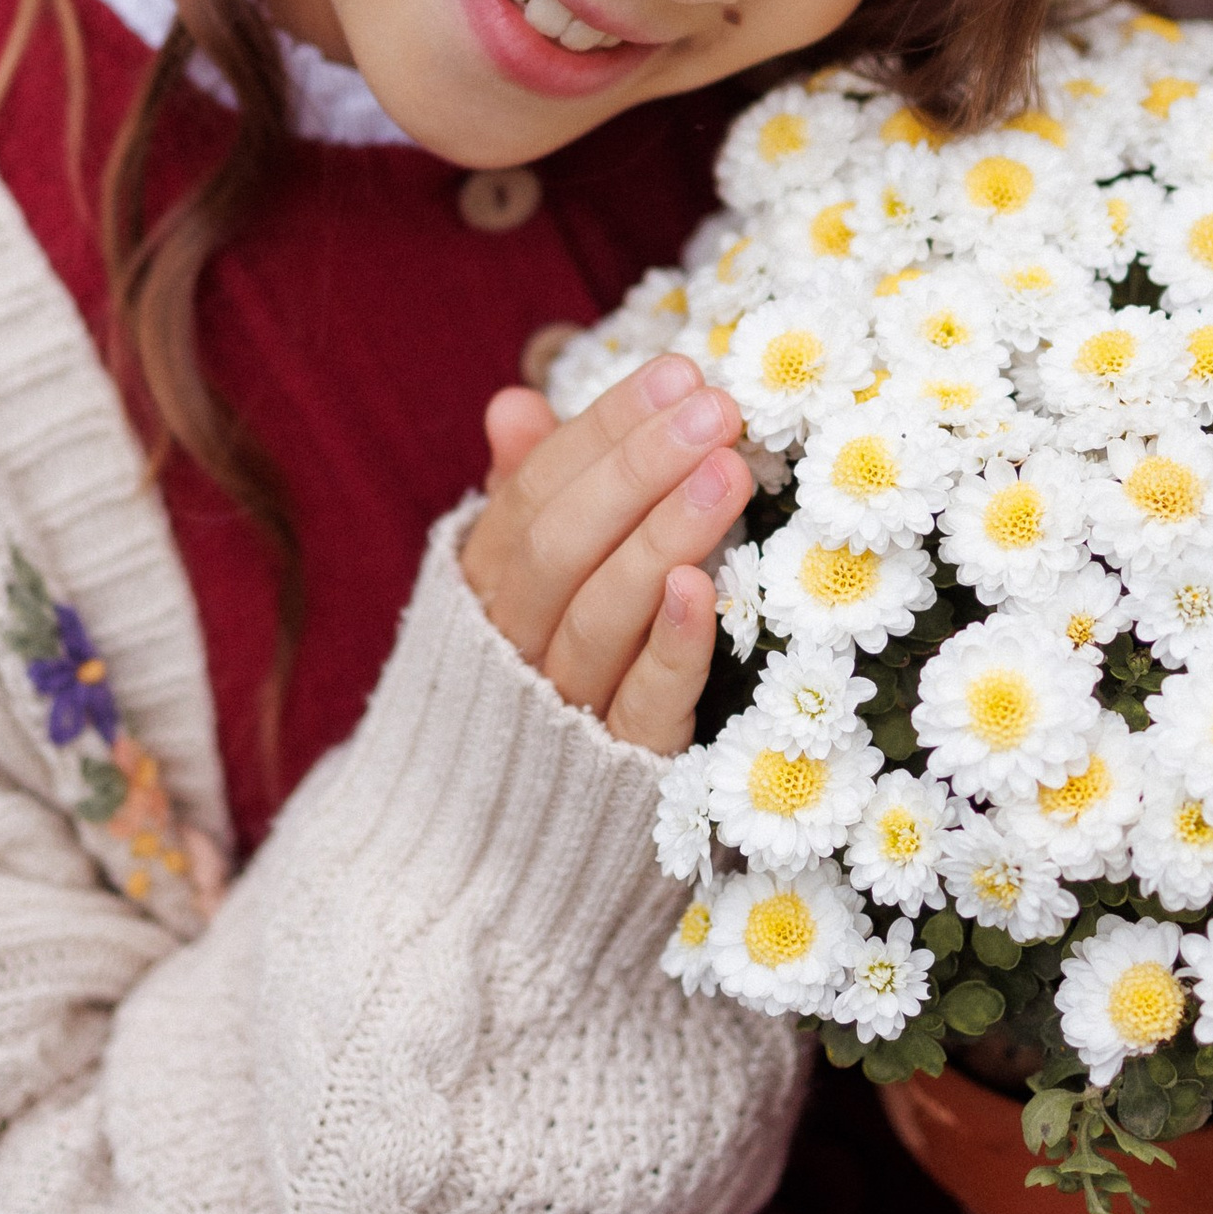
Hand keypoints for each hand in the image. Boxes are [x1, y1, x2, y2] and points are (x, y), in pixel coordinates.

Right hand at [462, 354, 750, 756]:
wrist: (502, 840)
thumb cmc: (537, 673)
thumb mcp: (520, 578)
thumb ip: (523, 494)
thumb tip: (514, 401)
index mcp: (484, 584)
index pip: (537, 489)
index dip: (607, 426)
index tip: (678, 372)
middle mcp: (510, 642)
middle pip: (561, 545)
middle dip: (640, 468)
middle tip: (715, 409)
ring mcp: (562, 709)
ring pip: (601, 615)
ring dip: (664, 536)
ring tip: (728, 470)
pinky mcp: (623, 770)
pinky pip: (643, 705)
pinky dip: (673, 646)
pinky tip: (702, 586)